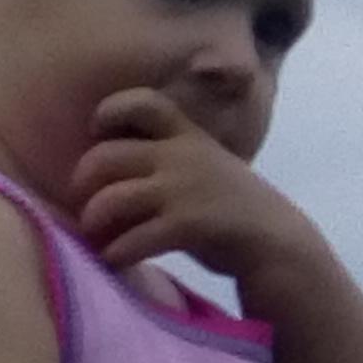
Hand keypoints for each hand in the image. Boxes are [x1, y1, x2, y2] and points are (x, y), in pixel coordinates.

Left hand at [72, 91, 319, 281]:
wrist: (279, 244)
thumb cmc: (233, 209)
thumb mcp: (206, 166)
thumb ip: (169, 158)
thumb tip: (111, 167)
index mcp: (188, 137)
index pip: (144, 102)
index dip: (110, 111)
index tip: (98, 133)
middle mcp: (183, 157)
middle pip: (105, 157)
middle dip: (83, 185)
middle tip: (85, 205)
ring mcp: (185, 190)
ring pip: (110, 200)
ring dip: (93, 223)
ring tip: (96, 237)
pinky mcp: (188, 224)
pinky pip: (132, 240)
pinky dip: (115, 254)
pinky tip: (116, 260)